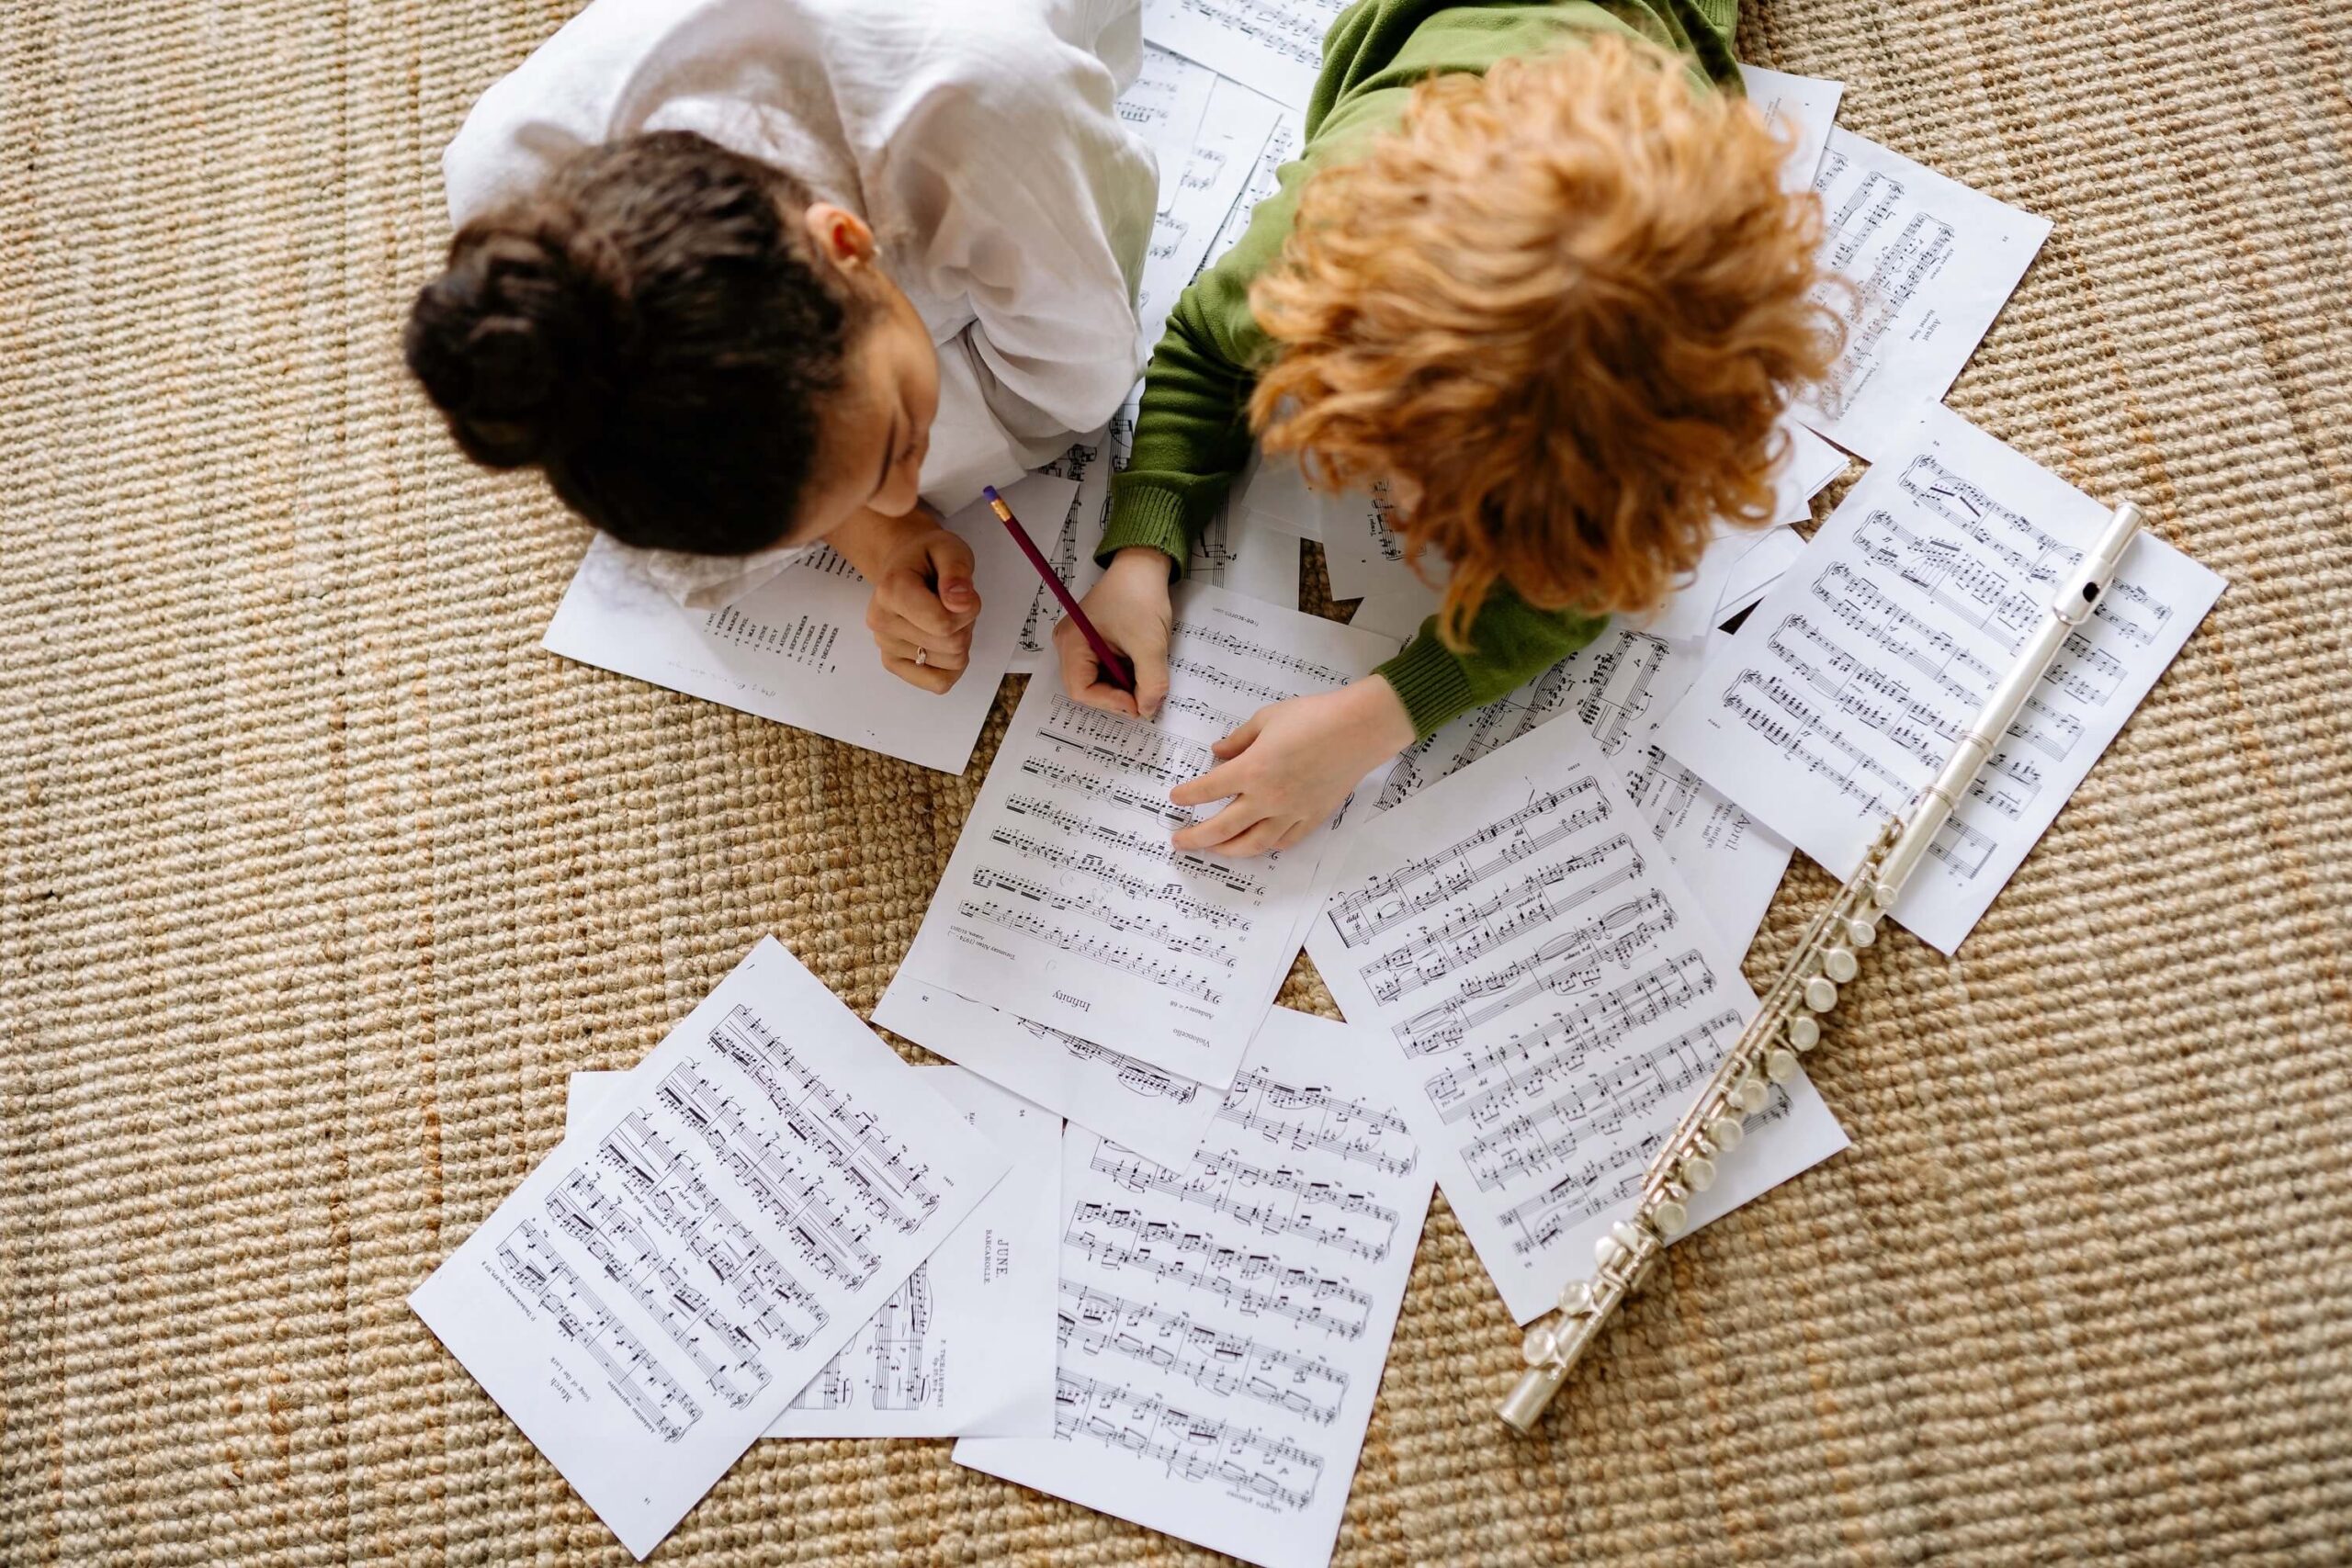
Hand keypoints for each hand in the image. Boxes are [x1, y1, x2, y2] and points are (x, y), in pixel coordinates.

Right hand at [838, 506, 980, 693]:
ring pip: (952, 663)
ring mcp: (885, 647)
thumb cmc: (927, 557)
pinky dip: (952, 666)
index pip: (944, 624)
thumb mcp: (949, 548)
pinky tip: (943, 641)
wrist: (903, 564)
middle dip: (965, 623)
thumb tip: (960, 603)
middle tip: (952, 603)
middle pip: (952, 644)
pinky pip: (939, 683)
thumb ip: (957, 571)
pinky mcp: (893, 664)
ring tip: (944, 615)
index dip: (968, 610)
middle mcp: (882, 622)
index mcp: (890, 591)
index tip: (962, 592)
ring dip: (960, 640)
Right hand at [1056, 546, 1174, 717]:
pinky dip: (1122, 675)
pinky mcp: (1092, 641)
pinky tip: (1138, 667)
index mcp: (1072, 642)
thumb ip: (1150, 683)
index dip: (1111, 703)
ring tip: (1143, 678)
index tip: (1139, 704)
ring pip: (1097, 681)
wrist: (1143, 566)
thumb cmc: (1140, 596)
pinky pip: (1103, 669)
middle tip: (1144, 697)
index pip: (1082, 690)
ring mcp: (1079, 643)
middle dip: (1116, 696)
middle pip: (1087, 688)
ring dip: (1121, 686)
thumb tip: (1147, 710)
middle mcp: (1068, 645)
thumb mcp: (1150, 645)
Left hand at [1168, 679, 1415, 857]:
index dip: (1188, 796)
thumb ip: (1238, 740)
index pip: (1207, 790)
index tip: (1176, 798)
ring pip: (1252, 844)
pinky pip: (1284, 841)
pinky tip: (1257, 844)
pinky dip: (1266, 846)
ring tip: (1213, 850)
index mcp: (1251, 770)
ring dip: (1227, 850)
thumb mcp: (1266, 719)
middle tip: (1179, 842)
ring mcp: (1291, 813)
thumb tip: (1218, 753)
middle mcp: (1267, 798)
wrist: (1359, 730)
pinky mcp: (1312, 818)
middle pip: (1222, 828)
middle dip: (1196, 838)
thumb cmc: (1313, 717)